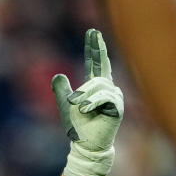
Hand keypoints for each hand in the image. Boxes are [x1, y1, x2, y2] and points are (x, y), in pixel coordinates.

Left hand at [51, 28, 123, 175]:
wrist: (86, 144)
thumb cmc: (78, 126)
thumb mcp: (65, 105)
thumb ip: (61, 90)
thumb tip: (58, 75)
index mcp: (96, 86)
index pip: (96, 62)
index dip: (94, 47)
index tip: (93, 31)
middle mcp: (108, 89)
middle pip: (95, 78)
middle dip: (82, 92)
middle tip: (78, 107)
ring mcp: (115, 97)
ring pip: (99, 87)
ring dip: (85, 99)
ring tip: (80, 110)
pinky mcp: (118, 107)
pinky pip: (104, 98)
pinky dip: (92, 103)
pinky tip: (85, 109)